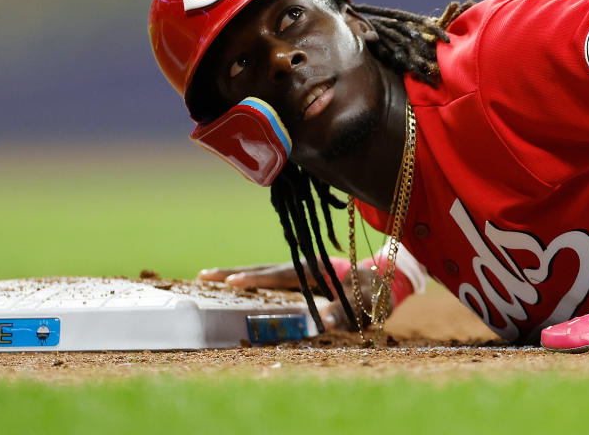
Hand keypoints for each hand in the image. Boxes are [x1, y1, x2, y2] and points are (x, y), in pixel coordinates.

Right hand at [197, 262, 387, 330]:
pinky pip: (270, 277)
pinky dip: (250, 278)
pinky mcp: (300, 276)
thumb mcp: (364, 304)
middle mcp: (303, 265)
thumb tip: (324, 322)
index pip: (278, 275)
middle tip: (202, 276)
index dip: (254, 279)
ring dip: (237, 274)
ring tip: (209, 277)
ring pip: (263, 271)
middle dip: (232, 273)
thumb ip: (344, 312)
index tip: (228, 283)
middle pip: (262, 269)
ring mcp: (300, 269)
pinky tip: (236, 284)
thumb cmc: (374, 291)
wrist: (386, 278)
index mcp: (314, 269)